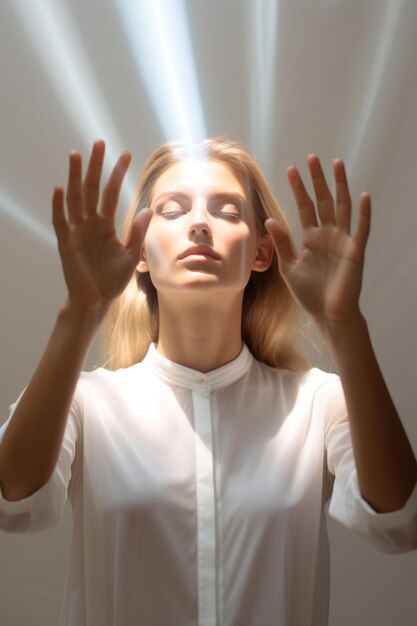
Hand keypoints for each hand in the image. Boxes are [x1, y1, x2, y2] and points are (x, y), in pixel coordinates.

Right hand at [52, 140, 151, 315]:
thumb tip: (148, 209)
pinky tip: (59, 188)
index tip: (125, 155)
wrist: (97, 301)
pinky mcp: (66, 243)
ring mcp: (77, 231)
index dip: (117, 174)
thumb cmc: (113, 280)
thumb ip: (137, 233)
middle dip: (96, 167)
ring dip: (76, 177)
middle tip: (100, 143)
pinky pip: (60, 221)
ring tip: (77, 156)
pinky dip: (58, 205)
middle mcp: (90, 223)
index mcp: (105, 225)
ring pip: (75, 198)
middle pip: (92, 189)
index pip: (111, 193)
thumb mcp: (131, 256)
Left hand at [265, 155, 370, 326]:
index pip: (304, 207)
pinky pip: (361, 229)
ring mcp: (342, 241)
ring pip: (342, 207)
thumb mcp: (289, 267)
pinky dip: (364, 213)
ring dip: (340, 186)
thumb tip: (270, 219)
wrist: (327, 315)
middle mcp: (327, 235)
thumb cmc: (309, 294)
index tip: (291, 169)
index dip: (299, 189)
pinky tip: (364, 195)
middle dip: (318, 180)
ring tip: (336, 165)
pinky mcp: (355, 251)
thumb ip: (282, 243)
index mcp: (310, 238)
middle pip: (323, 200)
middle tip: (312, 158)